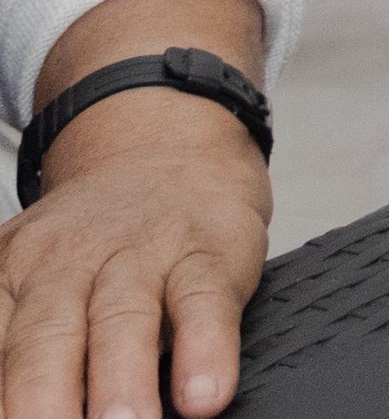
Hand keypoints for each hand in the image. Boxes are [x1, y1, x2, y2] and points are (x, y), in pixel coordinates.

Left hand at [0, 87, 269, 418]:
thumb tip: (12, 406)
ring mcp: (142, 254)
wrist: (165, 154)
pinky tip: (204, 395)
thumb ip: (13, 349)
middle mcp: (67, 262)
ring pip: (123, 319)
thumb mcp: (29, 285)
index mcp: (9, 275)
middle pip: (46, 335)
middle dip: (42, 395)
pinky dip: (205, 350)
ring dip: (119, 380)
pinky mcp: (208, 253)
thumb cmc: (93, 247)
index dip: (0, 392)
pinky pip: (204, 302)